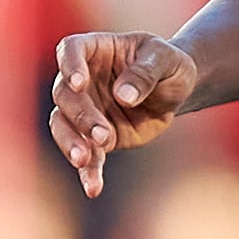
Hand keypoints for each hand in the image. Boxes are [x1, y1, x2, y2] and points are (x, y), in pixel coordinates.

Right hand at [47, 31, 197, 197]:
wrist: (175, 91)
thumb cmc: (168, 65)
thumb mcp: (166, 59)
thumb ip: (145, 73)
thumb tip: (122, 95)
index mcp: (95, 50)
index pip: (70, 50)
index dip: (70, 66)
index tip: (78, 83)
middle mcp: (81, 80)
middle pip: (65, 95)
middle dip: (80, 116)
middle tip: (101, 134)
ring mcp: (85, 110)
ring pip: (64, 126)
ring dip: (72, 144)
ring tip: (85, 161)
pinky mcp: (96, 139)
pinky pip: (87, 156)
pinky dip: (89, 172)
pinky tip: (93, 188)